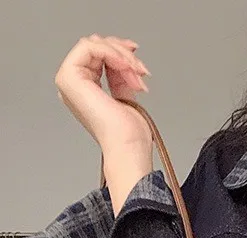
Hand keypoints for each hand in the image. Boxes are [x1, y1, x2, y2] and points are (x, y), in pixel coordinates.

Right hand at [55, 35, 151, 154]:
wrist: (128, 146)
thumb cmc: (129, 133)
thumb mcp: (125, 94)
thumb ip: (119, 75)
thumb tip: (124, 59)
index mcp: (84, 89)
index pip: (98, 55)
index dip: (121, 53)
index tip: (140, 67)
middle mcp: (73, 83)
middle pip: (96, 45)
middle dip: (124, 55)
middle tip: (141, 72)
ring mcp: (68, 80)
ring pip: (93, 43)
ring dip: (122, 56)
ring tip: (137, 75)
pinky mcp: (69, 77)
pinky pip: (89, 47)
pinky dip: (112, 53)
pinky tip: (126, 67)